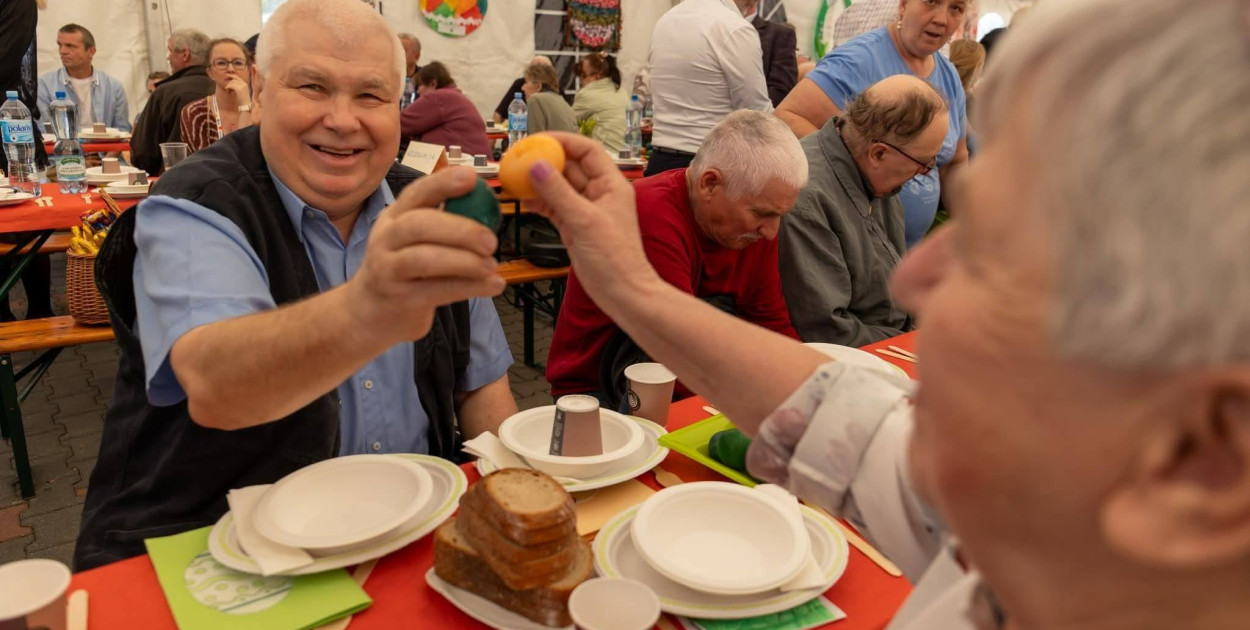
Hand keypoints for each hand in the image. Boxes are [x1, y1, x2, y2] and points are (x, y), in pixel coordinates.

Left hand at [223, 76, 249, 103]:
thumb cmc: (243, 100)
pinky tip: (227, 91)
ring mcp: (242, 86)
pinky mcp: (239, 89)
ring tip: (228, 90)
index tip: (227, 76)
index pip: (237, 77)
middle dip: (229, 82)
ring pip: (232, 82)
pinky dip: (228, 88)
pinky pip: (231, 86)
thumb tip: (230, 82)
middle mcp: (244, 84)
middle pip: (234, 79)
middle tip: (226, 86)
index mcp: (245, 84)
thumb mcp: (241, 91)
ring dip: (228, 86)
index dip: (231, 76)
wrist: (246, 106)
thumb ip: (238, 86)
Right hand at [346, 167, 504, 343]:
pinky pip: (436, 290)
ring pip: (424, 259)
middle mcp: (386, 238)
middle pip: (419, 225)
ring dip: (464, 261)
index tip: (472, 178)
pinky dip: (469, 287)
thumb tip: (487, 204)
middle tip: (491, 241)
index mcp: (395, 216)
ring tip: (491, 265)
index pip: (416, 193)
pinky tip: (494, 285)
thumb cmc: (405, 267)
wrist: (372, 310)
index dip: (443, 183)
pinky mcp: (399, 298)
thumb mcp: (415, 239)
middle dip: (460, 230)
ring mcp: (388, 268)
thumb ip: (444, 222)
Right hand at [524, 132, 659, 304]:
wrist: (622, 293)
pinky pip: (554, 207)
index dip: (563, 141)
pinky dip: (539, 202)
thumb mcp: (584, 220)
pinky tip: (523, 200)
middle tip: (520, 159)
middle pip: (570, 167)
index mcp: (611, 184)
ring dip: (539, 182)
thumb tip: (536, 166)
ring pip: (559, 187)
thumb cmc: (616, 259)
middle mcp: (599, 194)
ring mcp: (586, 211)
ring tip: (516, 178)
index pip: (587, 150)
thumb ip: (558, 192)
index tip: (538, 140)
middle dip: (545, 161)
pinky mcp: (575, 227)